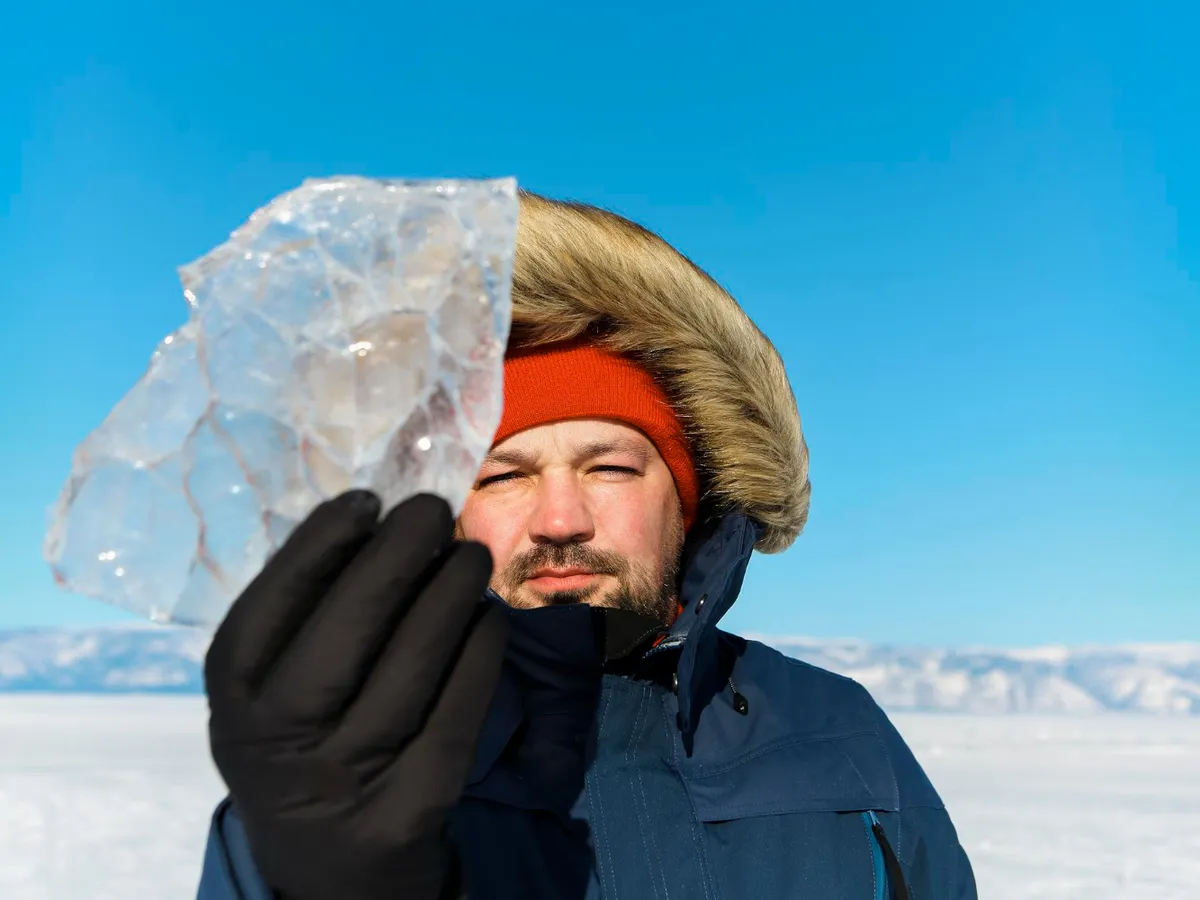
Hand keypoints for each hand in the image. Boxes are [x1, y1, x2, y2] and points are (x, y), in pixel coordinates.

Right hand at [204, 490, 507, 899]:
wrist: (330, 871)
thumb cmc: (304, 747)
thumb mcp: (273, 695)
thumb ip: (305, 621)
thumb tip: (376, 521)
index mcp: (234, 701)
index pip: (269, 607)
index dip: (319, 546)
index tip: (366, 499)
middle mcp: (278, 741)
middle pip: (345, 630)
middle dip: (396, 557)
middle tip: (433, 508)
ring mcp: (344, 779)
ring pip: (410, 668)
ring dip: (449, 595)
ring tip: (472, 553)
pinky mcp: (410, 806)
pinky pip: (456, 713)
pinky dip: (480, 654)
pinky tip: (490, 616)